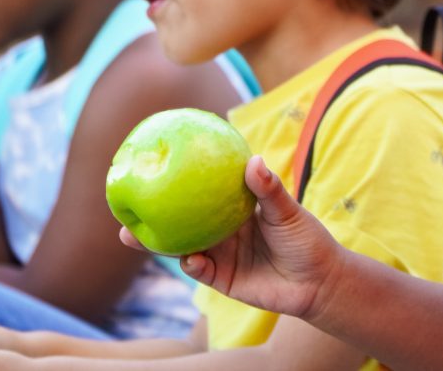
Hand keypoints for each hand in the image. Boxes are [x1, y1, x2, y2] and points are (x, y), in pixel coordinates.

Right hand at [120, 156, 346, 321]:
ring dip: (157, 241)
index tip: (151, 163)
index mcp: (233, 208)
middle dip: (151, 211)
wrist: (319, 282)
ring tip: (131, 234)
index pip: (199, 190)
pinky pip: (200, 270)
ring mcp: (219, 254)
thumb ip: (269, 189)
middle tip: (124, 201)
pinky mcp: (222, 279)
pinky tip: (189, 257)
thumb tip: (253, 160)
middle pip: (180, 218)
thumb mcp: (288, 211)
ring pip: (180, 246)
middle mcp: (221, 229)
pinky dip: (191, 263)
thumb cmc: (307, 240)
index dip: (176, 180)